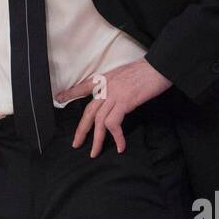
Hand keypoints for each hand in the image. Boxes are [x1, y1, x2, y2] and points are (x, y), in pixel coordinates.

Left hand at [57, 58, 171, 158]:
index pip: (83, 87)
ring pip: (98, 121)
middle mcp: (105, 87)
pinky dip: (116, 137)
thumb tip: (116, 98)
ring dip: (96, 139)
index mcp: (105, 79)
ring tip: (94, 152)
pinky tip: (120, 146)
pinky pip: (113, 123)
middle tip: (76, 143)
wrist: (159, 66)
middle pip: (88, 111)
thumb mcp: (125, 75)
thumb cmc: (147, 71)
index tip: (59, 98)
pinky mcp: (124, 102)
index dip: (70, 93)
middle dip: (81, 129)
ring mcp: (113, 94)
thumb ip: (116, 86)